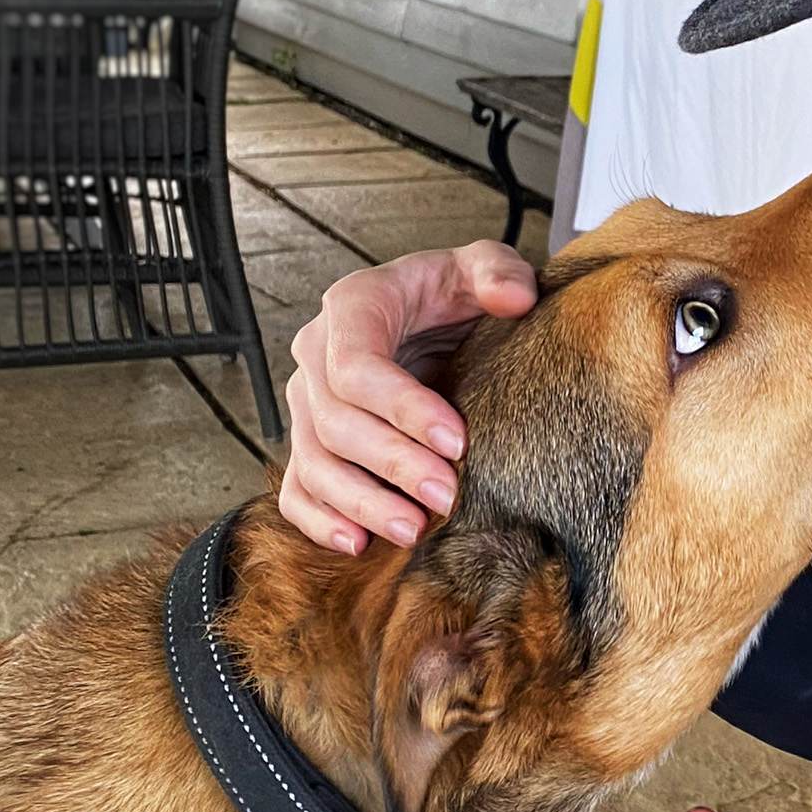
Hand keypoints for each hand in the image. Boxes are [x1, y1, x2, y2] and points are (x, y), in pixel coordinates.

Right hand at [280, 243, 537, 553]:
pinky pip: (296, 489)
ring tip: (413, 531)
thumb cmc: (453, 294)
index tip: (457, 442)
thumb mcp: (479, 267)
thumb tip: (515, 297)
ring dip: (359, 503)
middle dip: (391, 465)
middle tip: (446, 496)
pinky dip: (318, 522)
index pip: (356, 366)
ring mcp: (307, 405)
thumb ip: (497, 271)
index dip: (401, 409)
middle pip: (333, 422)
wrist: (435, 318)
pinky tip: (359, 544)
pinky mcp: (309, 445)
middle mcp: (316, 356)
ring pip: (312, 462)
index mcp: (353, 306)